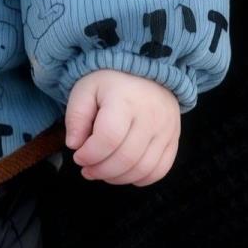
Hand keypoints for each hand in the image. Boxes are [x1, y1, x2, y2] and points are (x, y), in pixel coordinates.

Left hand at [64, 69, 179, 185]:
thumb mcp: (86, 90)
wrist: (146, 69)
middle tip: (86, 169)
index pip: (108, 138)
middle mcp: (150, 116)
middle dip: (101, 170)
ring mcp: (166, 130)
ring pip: (143, 169)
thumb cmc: (110, 81)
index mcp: (125, 100)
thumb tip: (74, 145)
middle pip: (126, 158)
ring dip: (118, 178)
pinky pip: (160, 170)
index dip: (90, 154)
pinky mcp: (174, 140)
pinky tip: (123, 173)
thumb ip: (76, 116)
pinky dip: (140, 179)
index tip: (78, 156)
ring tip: (102, 172)